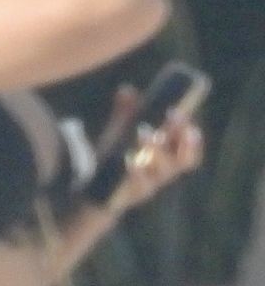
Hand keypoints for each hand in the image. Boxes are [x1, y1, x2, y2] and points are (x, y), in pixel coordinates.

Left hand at [110, 95, 205, 212]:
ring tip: (145, 132)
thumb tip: (126, 90)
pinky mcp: (131, 195)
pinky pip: (138, 185)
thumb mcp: (119, 135)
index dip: (192, 135)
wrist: (94, 193)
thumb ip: (124, 115)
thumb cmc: (113, 161)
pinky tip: (129, 159)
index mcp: (167, 159)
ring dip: (157, 149)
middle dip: (184, 139)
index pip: (189, 149)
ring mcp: (149, 186)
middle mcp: (163, 174)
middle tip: (173, 116)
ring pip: (163, 171)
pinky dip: (135, 171)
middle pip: (185, 160)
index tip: (184, 115)